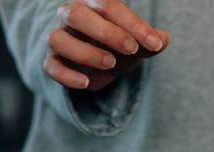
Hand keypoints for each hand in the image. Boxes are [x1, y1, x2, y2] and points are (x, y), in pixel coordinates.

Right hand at [44, 0, 169, 90]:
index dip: (132, 24)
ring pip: (58, 39)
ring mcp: (60, 38)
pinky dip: (67, 75)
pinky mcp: (53, 61)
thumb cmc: (120, 46)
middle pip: (78, 14)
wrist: (101, 65)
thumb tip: (162, 40)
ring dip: (86, 53)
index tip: (153, 43)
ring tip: (111, 63)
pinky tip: (86, 82)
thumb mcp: (139, 44)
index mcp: (94, 4)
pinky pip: (51, 66)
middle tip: (131, 48)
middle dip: (107, 32)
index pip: (108, 5)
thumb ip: (151, 42)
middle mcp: (72, 16)